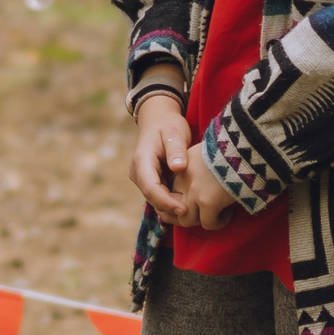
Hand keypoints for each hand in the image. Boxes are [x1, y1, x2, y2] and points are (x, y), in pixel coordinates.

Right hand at [129, 96, 191, 223]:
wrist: (158, 119)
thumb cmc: (168, 125)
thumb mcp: (175, 133)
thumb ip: (176, 150)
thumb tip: (178, 168)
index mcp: (142, 161)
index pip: (151, 188)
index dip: (166, 201)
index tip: (184, 209)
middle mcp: (138, 173)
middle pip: (153, 198)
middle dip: (171, 209)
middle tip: (194, 215)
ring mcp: (143, 178)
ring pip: (156, 200)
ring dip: (173, 208)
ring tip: (194, 212)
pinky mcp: (150, 181)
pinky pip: (160, 196)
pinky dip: (173, 202)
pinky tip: (191, 204)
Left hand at [176, 145, 239, 229]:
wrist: (246, 146)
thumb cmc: (233, 147)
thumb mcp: (210, 150)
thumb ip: (202, 164)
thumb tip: (206, 179)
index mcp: (183, 166)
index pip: (172, 190)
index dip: (183, 199)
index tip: (198, 201)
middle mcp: (184, 179)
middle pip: (174, 207)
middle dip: (188, 213)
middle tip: (205, 212)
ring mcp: (194, 192)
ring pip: (187, 220)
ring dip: (202, 220)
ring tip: (218, 213)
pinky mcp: (209, 202)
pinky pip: (208, 224)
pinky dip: (219, 222)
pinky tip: (229, 212)